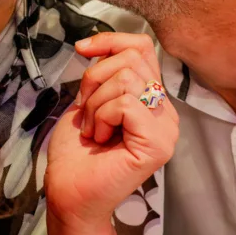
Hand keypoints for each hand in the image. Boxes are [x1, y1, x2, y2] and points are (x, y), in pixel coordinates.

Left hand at [45, 33, 178, 227]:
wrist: (69, 192)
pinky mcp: (158, 144)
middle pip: (133, 58)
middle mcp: (166, 113)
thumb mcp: (89, 99)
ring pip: (128, 79)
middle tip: (86, 113)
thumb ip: (105, 73)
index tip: (82, 49)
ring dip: (95, 103)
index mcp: (151, 100)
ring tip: (93, 130)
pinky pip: (126, 103)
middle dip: (95, 79)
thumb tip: (96, 44)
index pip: (142, 48)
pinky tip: (100, 139)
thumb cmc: (76, 152)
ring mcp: (166, 129)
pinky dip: (101, 116)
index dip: (111, 41)